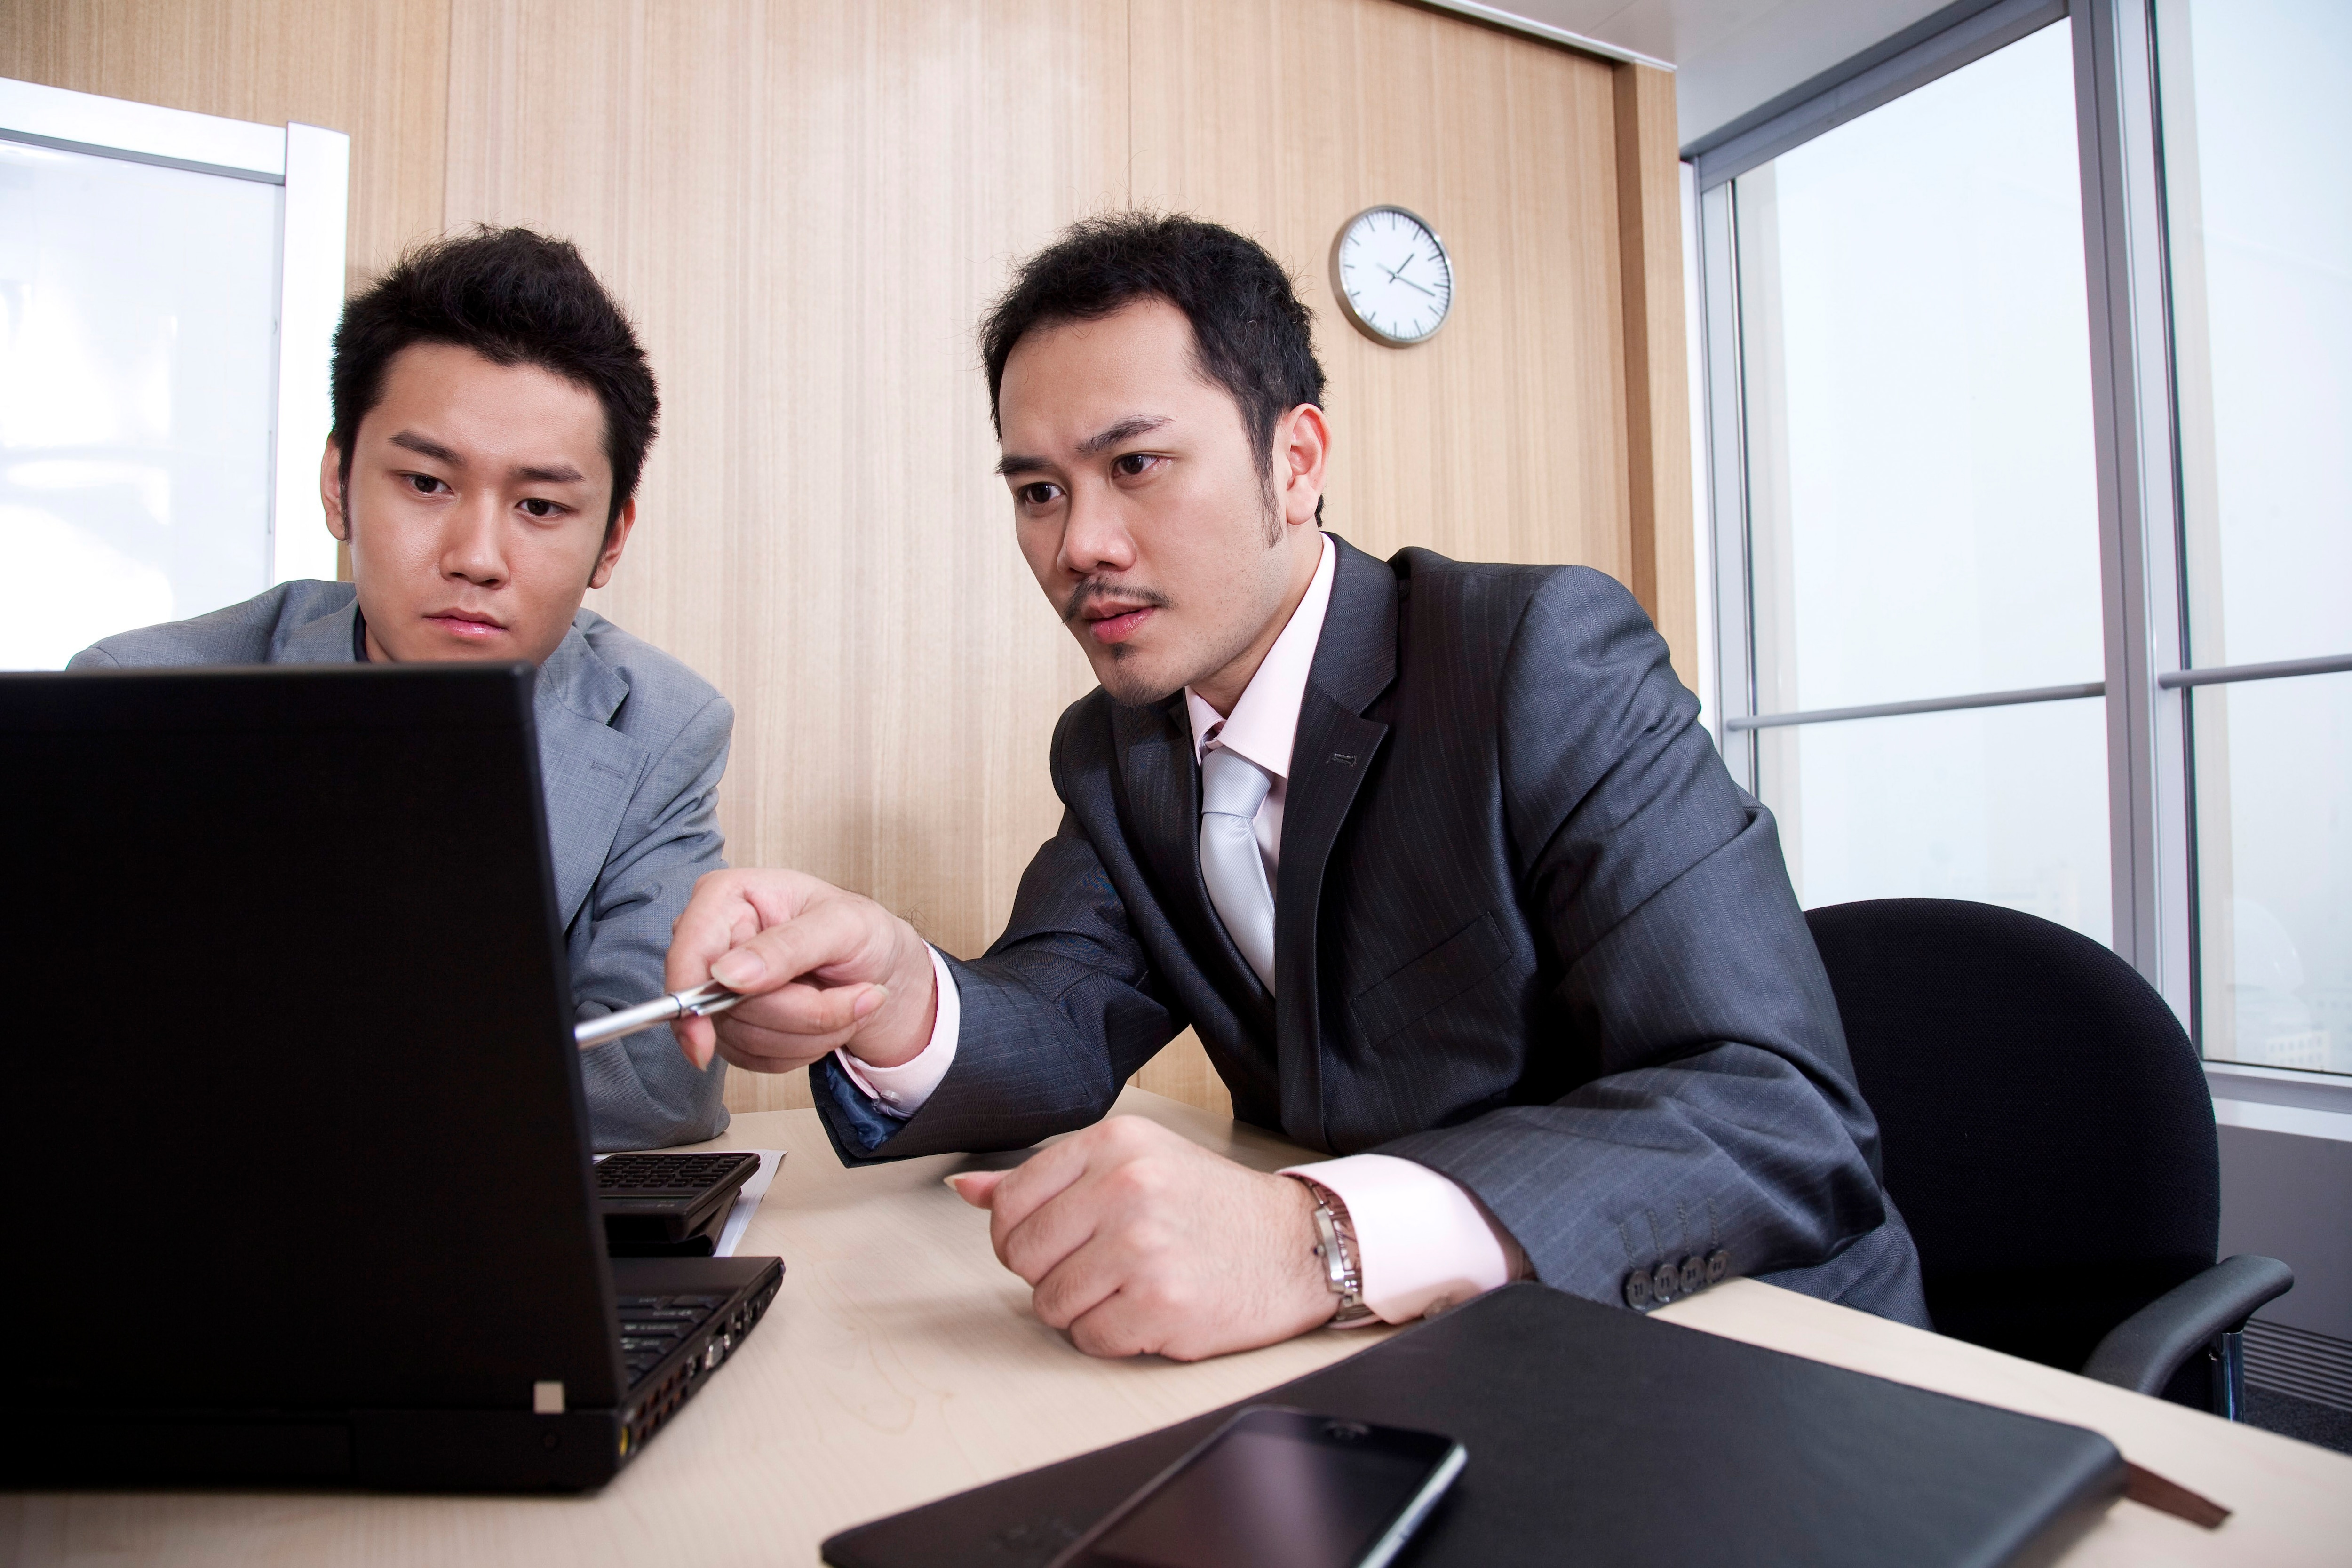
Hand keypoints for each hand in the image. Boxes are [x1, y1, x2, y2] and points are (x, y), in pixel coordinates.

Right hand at [664, 868, 938, 1073]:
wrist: (880, 968)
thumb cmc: (862, 932)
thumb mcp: (844, 925)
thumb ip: (788, 945)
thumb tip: (728, 973)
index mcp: (727, 898)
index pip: (687, 951)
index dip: (689, 998)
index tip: (702, 1043)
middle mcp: (714, 942)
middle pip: (723, 1005)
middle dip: (799, 1013)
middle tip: (858, 997)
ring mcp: (718, 989)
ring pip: (742, 1038)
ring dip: (808, 1034)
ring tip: (849, 1003)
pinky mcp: (731, 1027)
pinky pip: (753, 1058)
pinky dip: (798, 1049)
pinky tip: (825, 1022)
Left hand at [946, 1116, 1337, 1359]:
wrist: (1293, 1246)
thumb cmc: (1209, 1204)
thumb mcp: (1132, 1163)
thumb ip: (1047, 1177)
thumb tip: (966, 1189)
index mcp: (1113, 1143)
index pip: (1010, 1202)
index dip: (1018, 1234)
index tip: (1053, 1241)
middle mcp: (1126, 1187)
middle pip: (1020, 1255)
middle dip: (1048, 1273)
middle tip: (1096, 1267)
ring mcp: (1143, 1247)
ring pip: (1049, 1303)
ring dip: (1080, 1309)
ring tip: (1126, 1287)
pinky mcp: (1161, 1304)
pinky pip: (1089, 1339)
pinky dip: (1110, 1337)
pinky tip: (1146, 1311)